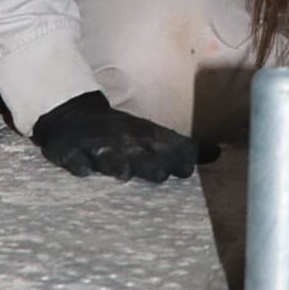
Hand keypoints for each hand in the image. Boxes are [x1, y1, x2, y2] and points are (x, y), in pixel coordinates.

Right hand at [32, 90, 217, 181]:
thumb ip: (183, 148)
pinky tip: (82, 171)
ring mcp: (94, 145)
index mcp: (141, 136)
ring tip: (123, 173)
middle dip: (149, 162)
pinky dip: (77, 162)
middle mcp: (121, 140)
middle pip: (136, 151)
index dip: (175, 155)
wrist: (76, 115)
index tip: (188, 168)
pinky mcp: (70, 150)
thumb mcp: (151, 136)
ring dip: (115, 162)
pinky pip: (72, 157)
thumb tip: (218, 152)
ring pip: (105, 154)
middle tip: (161, 174)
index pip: (162, 145)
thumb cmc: (121, 132)